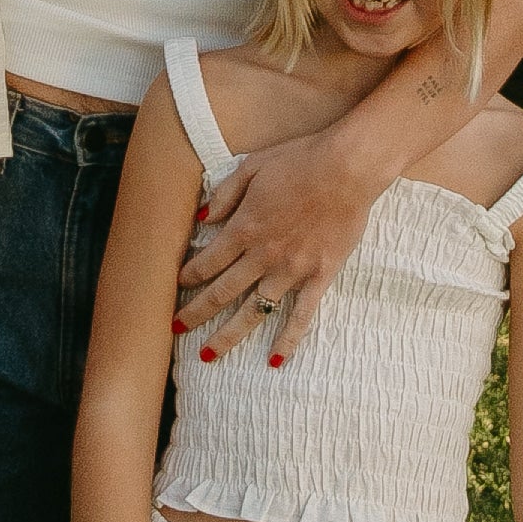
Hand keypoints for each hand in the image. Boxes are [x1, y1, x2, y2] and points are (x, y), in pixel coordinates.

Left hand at [179, 130, 387, 362]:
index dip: (188, 276)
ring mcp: (292, 270)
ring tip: (209, 355)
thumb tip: (202, 218)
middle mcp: (263, 255)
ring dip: (228, 335)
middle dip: (195, 313)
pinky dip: (287, 340)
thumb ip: (224, 194)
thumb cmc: (300, 160)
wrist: (348, 167)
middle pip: (221, 293)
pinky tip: (274, 361)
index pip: (206, 262)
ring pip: (254, 311)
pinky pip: (301, 315)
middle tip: (175, 329)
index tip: (176, 286)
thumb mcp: (252, 167)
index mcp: (244, 228)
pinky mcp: (320, 276)